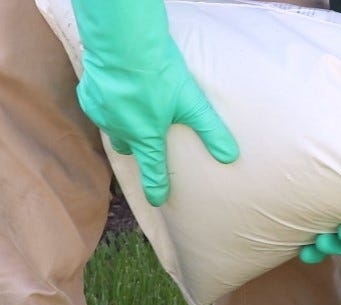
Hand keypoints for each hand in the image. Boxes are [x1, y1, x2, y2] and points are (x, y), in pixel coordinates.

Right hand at [73, 0, 238, 205]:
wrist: (123, 46)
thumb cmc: (160, 75)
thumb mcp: (193, 104)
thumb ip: (211, 132)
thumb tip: (230, 157)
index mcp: (146, 136)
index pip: (152, 169)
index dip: (156, 186)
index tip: (157, 200)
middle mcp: (120, 131)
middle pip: (129, 148)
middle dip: (138, 148)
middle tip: (147, 141)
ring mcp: (101, 114)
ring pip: (113, 127)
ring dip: (124, 124)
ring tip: (135, 110)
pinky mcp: (89, 96)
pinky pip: (99, 107)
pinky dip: (109, 104)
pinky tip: (119, 91)